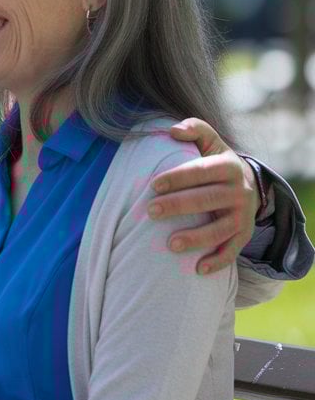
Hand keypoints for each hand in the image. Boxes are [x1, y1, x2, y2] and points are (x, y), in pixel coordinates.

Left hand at [149, 118, 260, 274]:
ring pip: (220, 229)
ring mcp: (243, 216)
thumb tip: (173, 129)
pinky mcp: (243, 235)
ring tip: (170, 244)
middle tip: (151, 210)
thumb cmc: (216, 163)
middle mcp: (239, 192)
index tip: (154, 184)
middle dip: (179, 206)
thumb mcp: (210, 143)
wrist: (248, 184)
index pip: (202, 171)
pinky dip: (217, 262)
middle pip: (208, 200)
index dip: (178, 177)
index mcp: (228, 167)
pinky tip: (197, 270)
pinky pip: (231, 251)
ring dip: (196, 238)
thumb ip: (195, 130)